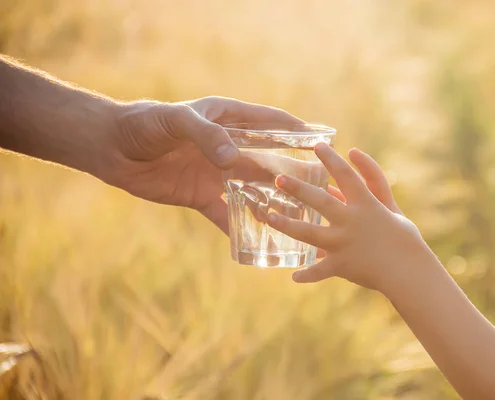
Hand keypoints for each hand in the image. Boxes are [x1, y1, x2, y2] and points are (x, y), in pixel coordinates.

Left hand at [97, 96, 301, 233]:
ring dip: (272, 202)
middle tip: (319, 188)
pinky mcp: (200, 195)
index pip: (271, 122)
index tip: (322, 141)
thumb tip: (233, 160)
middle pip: (268, 160)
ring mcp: (216, 173)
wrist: (112, 148)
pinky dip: (240, 227)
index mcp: (228, 120)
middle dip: (292, 173)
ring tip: (297, 218)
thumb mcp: (176, 121)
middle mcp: (228, 147)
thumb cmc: (145, 123)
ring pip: (252, 190)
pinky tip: (258, 241)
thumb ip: (206, 135)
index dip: (297, 130)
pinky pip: (225, 214)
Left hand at [266, 144, 427, 291]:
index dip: (332, 159)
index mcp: (367, 205)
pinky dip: (306, 274)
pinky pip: (319, 270)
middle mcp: (352, 222)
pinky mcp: (341, 266)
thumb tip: (354, 156)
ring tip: (269, 216)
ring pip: (309, 234)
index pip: (346, 175)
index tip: (317, 145)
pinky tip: (293, 275)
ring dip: (287, 225)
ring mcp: (344, 244)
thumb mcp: (390, 207)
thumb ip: (373, 183)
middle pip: (320, 201)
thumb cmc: (404, 236)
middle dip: (298, 189)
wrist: (410, 271)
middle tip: (279, 179)